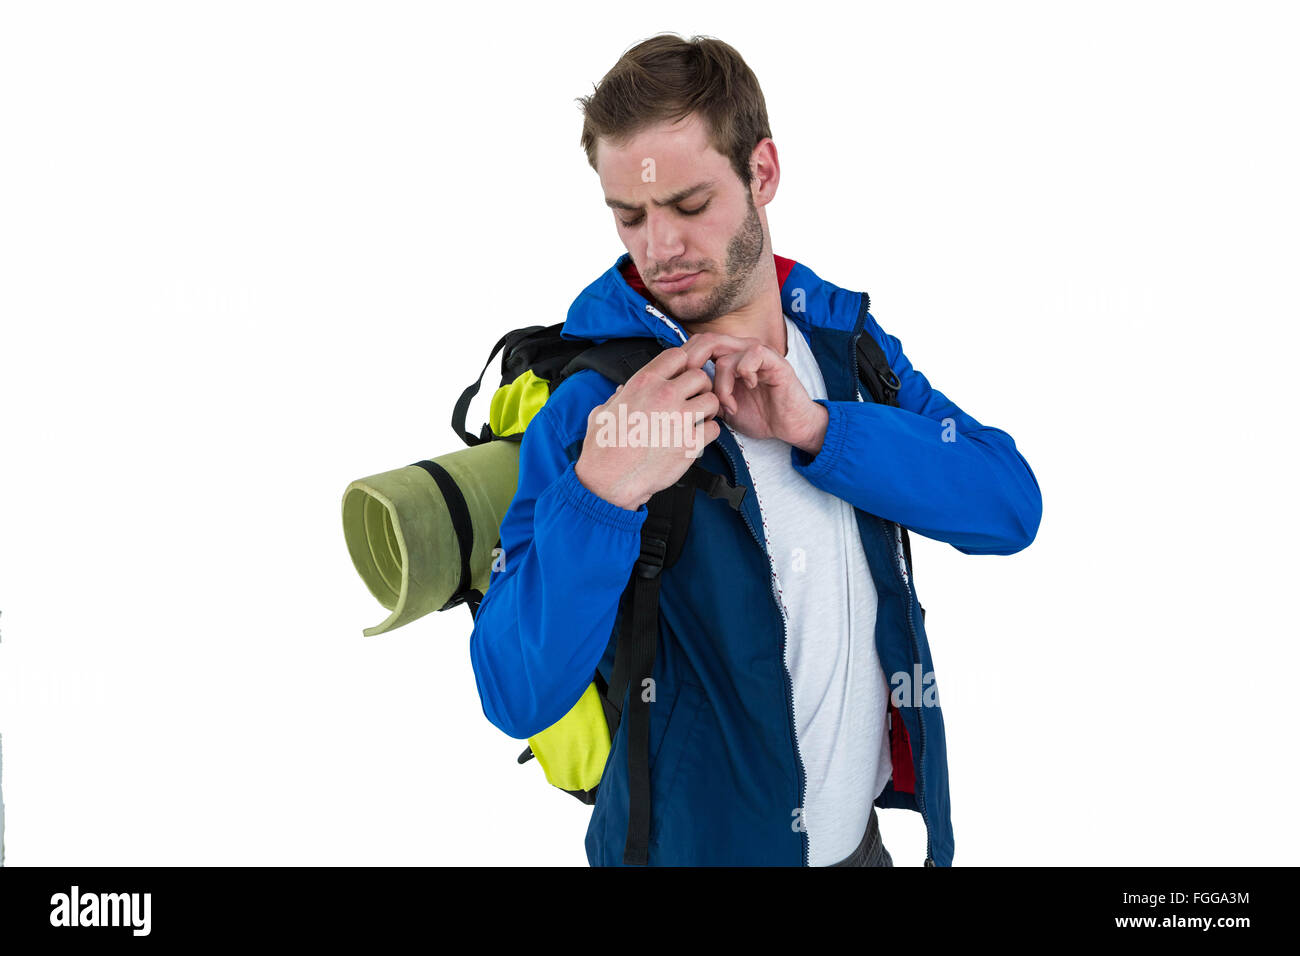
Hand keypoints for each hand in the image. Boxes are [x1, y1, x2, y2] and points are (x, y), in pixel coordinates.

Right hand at [574, 346, 721, 509]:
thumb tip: (622, 391)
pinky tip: (695, 439)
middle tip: (692, 401)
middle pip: (700, 376)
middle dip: (699, 388)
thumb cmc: (603, 447)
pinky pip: (714, 429)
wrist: (609, 480)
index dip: (682, 366)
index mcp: (643, 382)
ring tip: (696, 420)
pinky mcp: (690, 443)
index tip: (679, 379)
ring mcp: (680, 418)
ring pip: (712, 401)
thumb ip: (617, 397)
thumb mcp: (603, 411)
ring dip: (707, 410)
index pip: (678, 355)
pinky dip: (708, 434)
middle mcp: (664, 395)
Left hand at [679, 332, 827, 453]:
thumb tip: (682, 390)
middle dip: (695, 367)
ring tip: (729, 405)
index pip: (698, 343)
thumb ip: (706, 393)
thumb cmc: (760, 414)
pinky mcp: (774, 360)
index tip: (681, 387)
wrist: (790, 426)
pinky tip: (750, 390)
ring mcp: (758, 353)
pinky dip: (744, 377)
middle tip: (696, 392)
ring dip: (722, 386)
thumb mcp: (723, 406)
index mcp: (729, 355)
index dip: (684, 361)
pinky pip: (750, 356)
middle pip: (707, 340)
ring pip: (724, 357)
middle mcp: (742, 349)